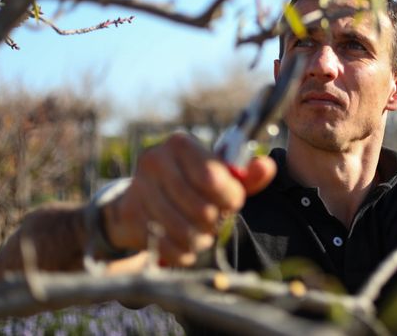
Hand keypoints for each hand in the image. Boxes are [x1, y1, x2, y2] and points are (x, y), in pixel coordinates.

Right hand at [102, 133, 275, 265]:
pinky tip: (187, 247)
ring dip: (200, 239)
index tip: (233, 203)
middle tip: (216, 221)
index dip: (230, 198)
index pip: (212, 178)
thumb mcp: (222, 176)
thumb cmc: (192, 183)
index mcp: (181, 144)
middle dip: (216, 222)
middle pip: (200, 208)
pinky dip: (182, 252)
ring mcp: (139, 188)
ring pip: (183, 230)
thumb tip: (266, 167)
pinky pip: (165, 245)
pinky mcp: (130, 215)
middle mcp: (155, 160)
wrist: (143, 196)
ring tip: (203, 234)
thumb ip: (247, 175)